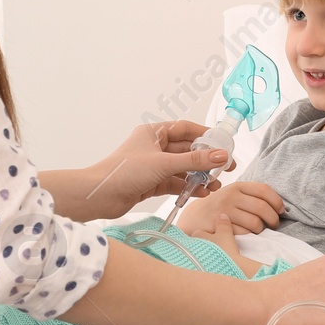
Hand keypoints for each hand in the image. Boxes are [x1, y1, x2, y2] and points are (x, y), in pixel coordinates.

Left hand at [58, 120, 233, 220]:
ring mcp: (153, 166)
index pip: (186, 129)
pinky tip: (201, 193)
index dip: (206, 136)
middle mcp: (154, 147)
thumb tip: (220, 155)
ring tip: (214, 185)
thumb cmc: (123, 172)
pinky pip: (175, 182)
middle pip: (187, 150)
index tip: (223, 144)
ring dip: (198, 176)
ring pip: (182, 168)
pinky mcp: (151, 182)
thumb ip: (194, 160)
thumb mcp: (164, 163)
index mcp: (154, 133)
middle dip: (206, 160)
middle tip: (225, 168)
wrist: (99, 196)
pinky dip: (188, 187)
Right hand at [178, 181, 282, 237]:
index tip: (280, 210)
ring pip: (255, 222)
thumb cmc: (219, 207)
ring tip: (260, 230)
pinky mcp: (220, 226)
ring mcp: (224, 211)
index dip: (277, 201)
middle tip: (274, 225)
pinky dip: (249, 236)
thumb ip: (251, 196)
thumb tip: (278, 205)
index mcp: (237, 186)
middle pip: (262, 207)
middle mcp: (230, 196)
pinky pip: (244, 233)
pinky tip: (247, 235)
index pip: (264, 190)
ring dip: (262, 229)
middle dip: (273, 219)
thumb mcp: (233, 195)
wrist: (194, 218)